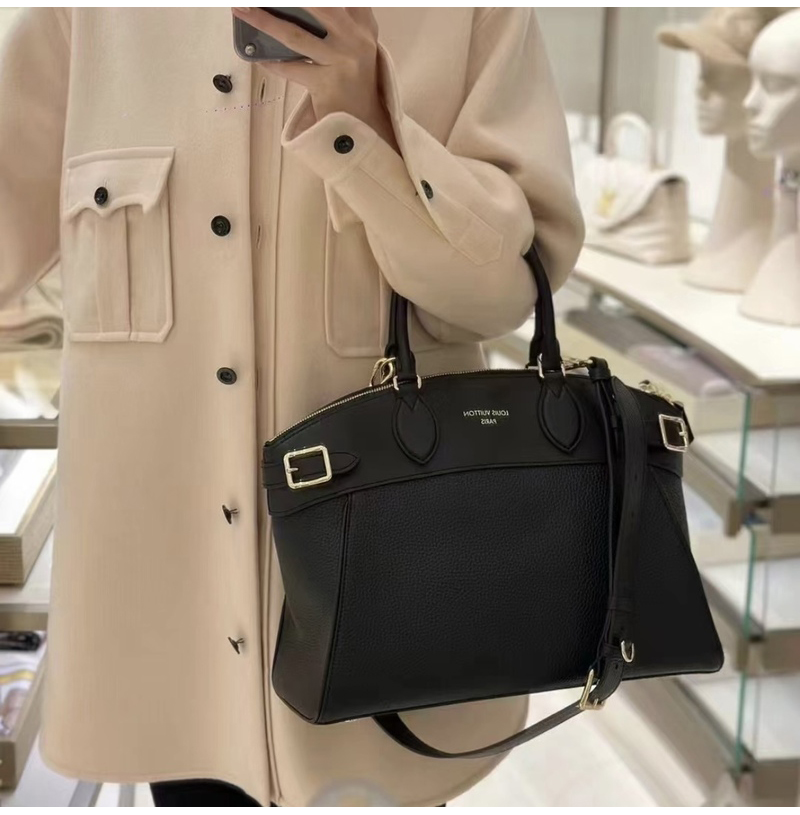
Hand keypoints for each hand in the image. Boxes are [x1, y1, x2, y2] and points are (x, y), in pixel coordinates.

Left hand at [231, 7, 398, 150]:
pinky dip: (273, 64)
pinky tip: (260, 58)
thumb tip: (300, 8)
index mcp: (363, 26)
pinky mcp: (326, 85)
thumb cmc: (355, 80)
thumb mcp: (357, 45)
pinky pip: (291, 69)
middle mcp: (356, 40)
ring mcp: (341, 62)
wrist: (364, 122)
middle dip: (292, 0)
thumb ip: (343, 21)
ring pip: (295, 36)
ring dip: (264, 21)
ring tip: (242, 8)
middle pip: (322, 7)